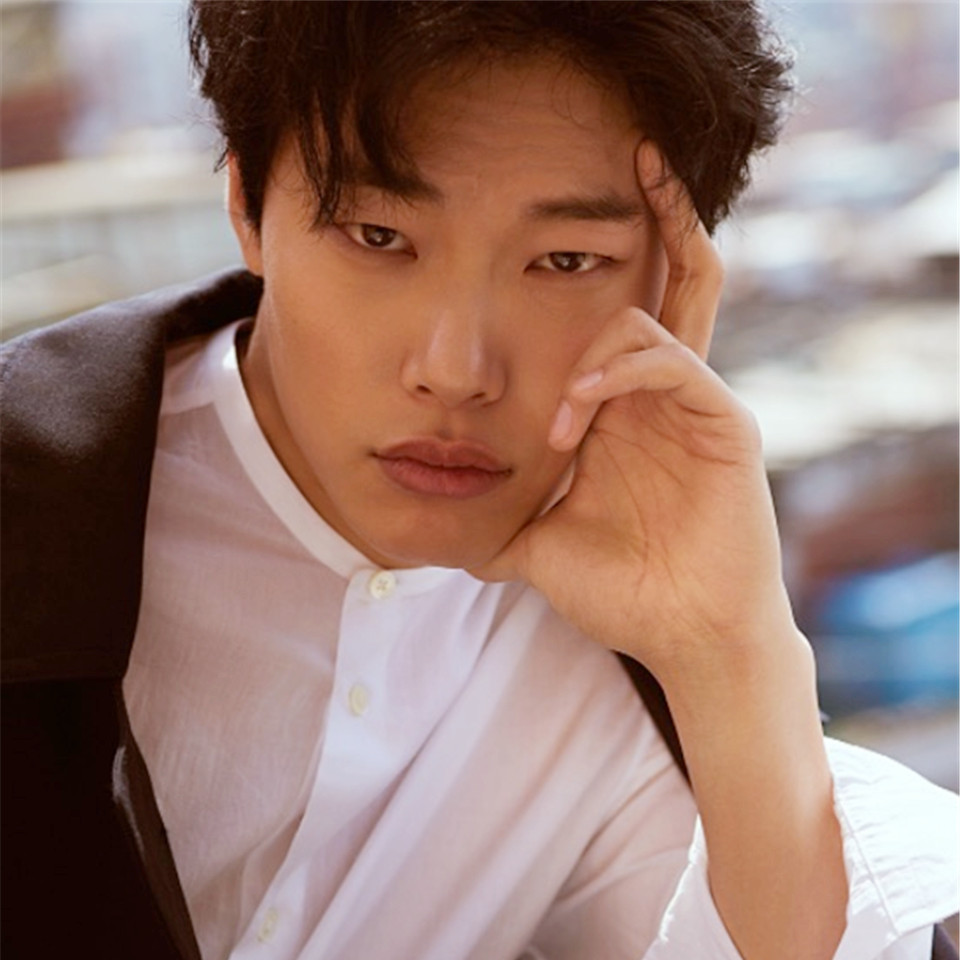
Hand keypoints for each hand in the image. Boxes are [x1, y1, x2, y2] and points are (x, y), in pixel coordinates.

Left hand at [472, 142, 795, 685]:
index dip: (603, 258)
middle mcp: (660, 392)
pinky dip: (617, 375)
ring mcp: (695, 403)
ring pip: (664, 307)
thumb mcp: (538, 544)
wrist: (681, 636)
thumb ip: (495, 523)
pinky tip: (575, 421)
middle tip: (638, 155)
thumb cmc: (621, 592)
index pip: (618, 311)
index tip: (553, 220)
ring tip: (560, 427)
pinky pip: (671, 362)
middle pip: (674, 277)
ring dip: (594, 348)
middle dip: (662, 213)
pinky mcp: (724, 424)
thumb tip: (433, 531)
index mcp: (622, 409)